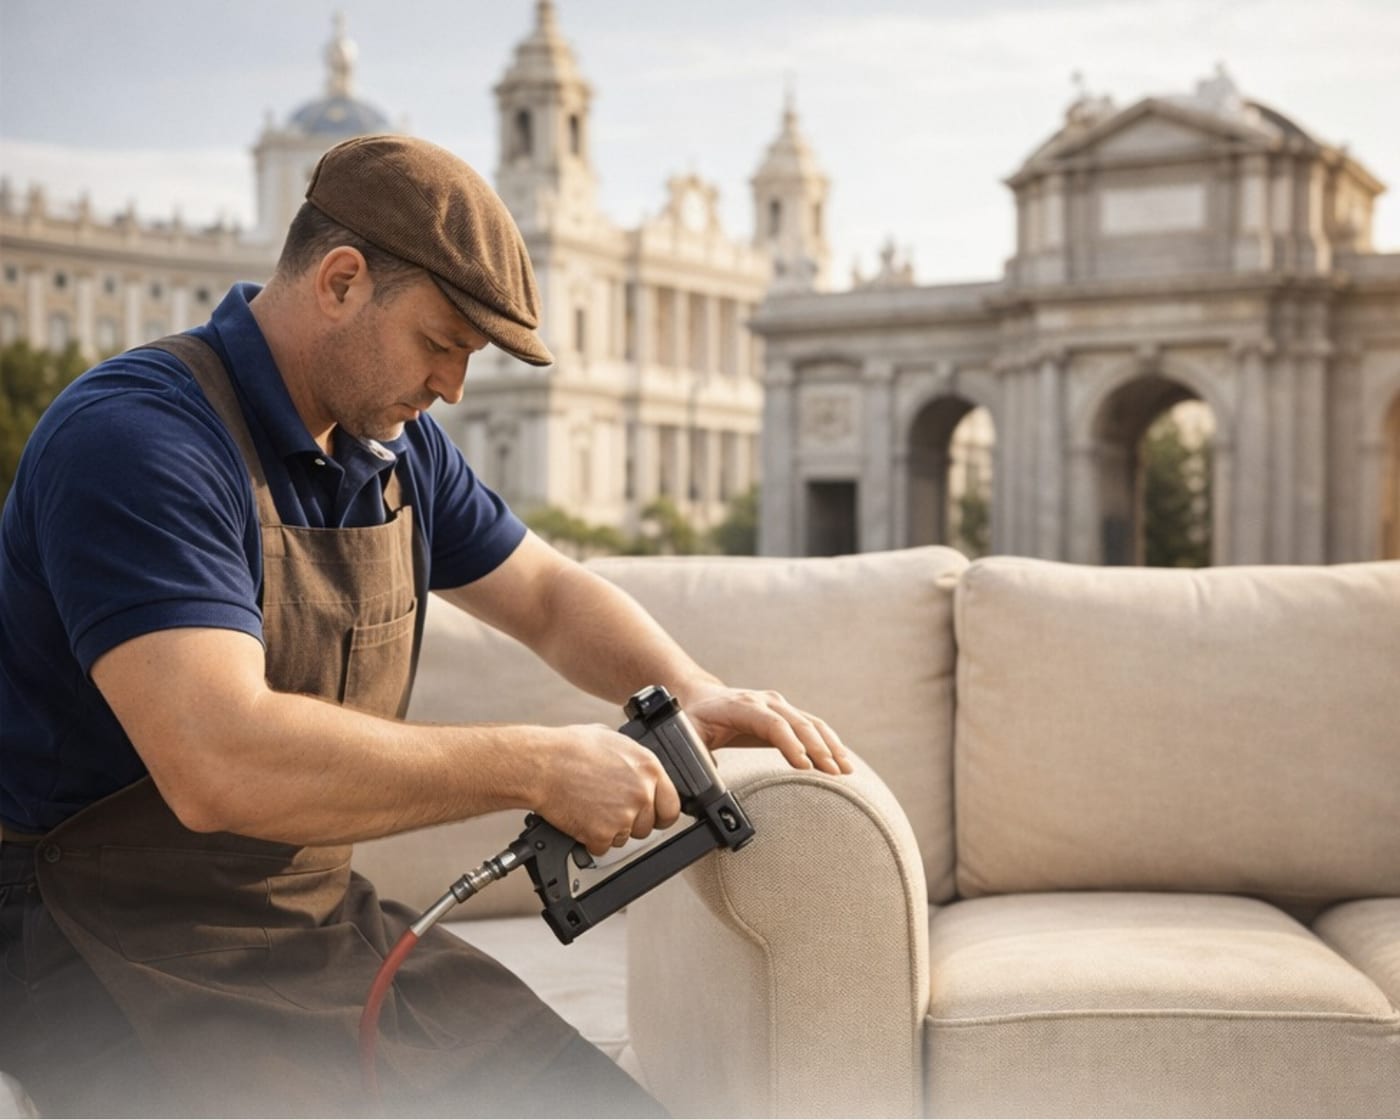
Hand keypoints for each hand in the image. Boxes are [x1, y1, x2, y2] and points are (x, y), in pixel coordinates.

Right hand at [534, 725, 682, 856]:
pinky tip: (580, 818)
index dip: (659, 814)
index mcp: (649, 768)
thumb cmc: (569, 749)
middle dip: (629, 822)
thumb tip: (636, 768)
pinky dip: (589, 839)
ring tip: (589, 807)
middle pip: (647, 827)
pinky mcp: (603, 834)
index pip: (671, 807)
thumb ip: (633, 760)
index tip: (651, 816)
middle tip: (608, 808)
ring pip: (624, 838)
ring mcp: (624, 816)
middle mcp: (641, 793)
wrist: (541, 765)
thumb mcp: (613, 740)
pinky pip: (601, 848)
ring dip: (609, 830)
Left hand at [680, 684, 853, 775]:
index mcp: (741, 706)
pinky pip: (812, 726)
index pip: (772, 723)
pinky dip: (828, 742)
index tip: (804, 765)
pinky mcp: (786, 714)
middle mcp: (764, 702)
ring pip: (811, 723)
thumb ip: (695, 756)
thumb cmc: (693, 719)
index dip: (790, 744)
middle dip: (819, 749)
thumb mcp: (686, 735)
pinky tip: (841, 760)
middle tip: (835, 774)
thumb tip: (705, 785)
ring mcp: (778, 706)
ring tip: (845, 770)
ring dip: (830, 745)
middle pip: (799, 723)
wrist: (700, 697)